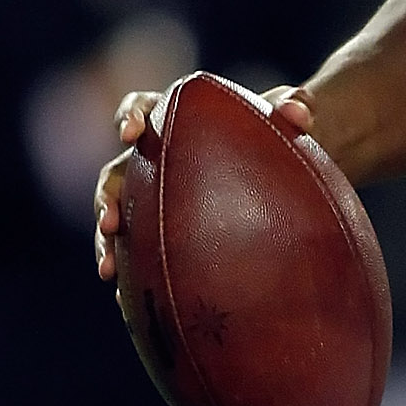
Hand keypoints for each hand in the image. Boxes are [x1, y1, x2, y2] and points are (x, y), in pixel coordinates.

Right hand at [93, 83, 314, 279]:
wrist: (278, 162)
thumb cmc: (275, 129)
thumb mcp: (288, 114)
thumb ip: (294, 105)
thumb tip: (299, 113)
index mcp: (172, 118)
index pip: (140, 109)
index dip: (129, 118)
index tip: (131, 134)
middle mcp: (151, 157)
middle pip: (116, 175)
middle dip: (107, 199)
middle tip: (110, 222)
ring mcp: (151, 194)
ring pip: (118, 217)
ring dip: (108, 243)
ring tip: (108, 271)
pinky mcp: (158, 228)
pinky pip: (137, 251)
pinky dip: (132, 274)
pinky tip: (130, 300)